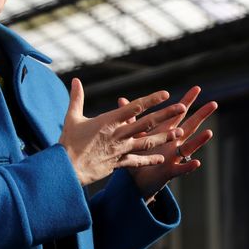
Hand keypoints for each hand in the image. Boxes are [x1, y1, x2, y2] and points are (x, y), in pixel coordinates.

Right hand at [59, 78, 185, 185]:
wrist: (66, 169)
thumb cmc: (68, 142)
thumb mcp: (72, 118)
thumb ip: (76, 98)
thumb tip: (75, 80)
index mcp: (108, 121)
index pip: (134, 107)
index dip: (151, 99)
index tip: (165, 94)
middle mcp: (118, 135)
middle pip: (146, 123)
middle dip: (166, 115)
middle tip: (182, 107)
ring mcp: (120, 150)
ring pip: (147, 142)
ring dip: (164, 137)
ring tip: (180, 133)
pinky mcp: (118, 164)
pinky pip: (137, 161)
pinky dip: (149, 160)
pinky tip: (162, 159)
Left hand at [118, 86, 217, 200]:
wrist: (135, 180)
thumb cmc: (138, 156)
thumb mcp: (134, 135)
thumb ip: (131, 118)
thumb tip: (122, 100)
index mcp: (166, 132)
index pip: (178, 113)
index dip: (187, 101)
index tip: (197, 88)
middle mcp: (174, 143)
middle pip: (190, 126)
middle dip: (201, 115)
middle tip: (214, 104)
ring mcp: (174, 157)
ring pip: (189, 147)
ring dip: (199, 140)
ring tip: (209, 132)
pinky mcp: (170, 171)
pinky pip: (181, 168)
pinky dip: (189, 165)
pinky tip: (197, 162)